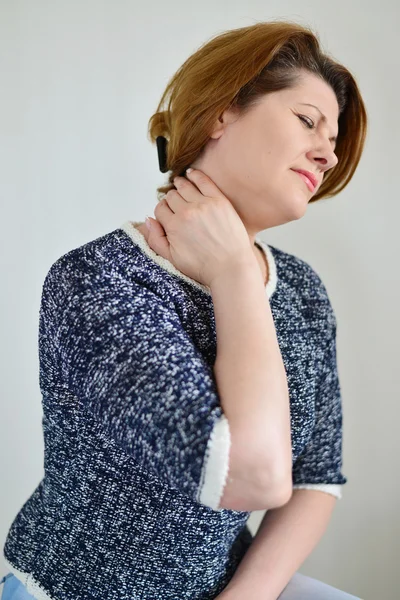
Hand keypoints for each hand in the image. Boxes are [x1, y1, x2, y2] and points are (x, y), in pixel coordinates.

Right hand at [142, 169, 253, 287]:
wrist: (231, 268)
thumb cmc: (204, 267)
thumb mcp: (172, 259)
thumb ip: (155, 239)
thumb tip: (148, 220)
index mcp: (174, 226)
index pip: (160, 208)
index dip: (162, 211)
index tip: (167, 214)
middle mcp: (187, 212)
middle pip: (171, 196)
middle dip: (171, 199)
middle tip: (175, 203)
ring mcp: (204, 204)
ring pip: (184, 186)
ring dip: (179, 184)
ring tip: (180, 184)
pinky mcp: (220, 201)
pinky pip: (203, 180)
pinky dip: (195, 175)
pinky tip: (191, 174)